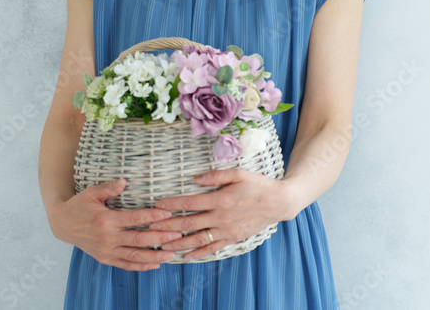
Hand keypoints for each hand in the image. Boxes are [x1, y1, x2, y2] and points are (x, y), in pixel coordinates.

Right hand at [49, 178, 184, 270]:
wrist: (63, 224)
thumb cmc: (79, 205)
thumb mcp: (91, 193)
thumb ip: (109, 188)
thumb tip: (124, 181)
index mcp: (105, 220)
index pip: (134, 219)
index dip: (152, 217)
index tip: (168, 214)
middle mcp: (107, 237)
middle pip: (139, 239)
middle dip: (160, 238)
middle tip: (177, 235)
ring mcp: (106, 250)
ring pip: (135, 255)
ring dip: (155, 256)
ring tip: (172, 253)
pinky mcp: (105, 259)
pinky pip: (126, 265)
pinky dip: (141, 266)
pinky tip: (155, 265)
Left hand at [148, 169, 298, 260]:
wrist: (279, 202)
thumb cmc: (257, 185)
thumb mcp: (238, 173)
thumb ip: (215, 175)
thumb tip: (195, 178)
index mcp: (220, 199)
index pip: (190, 202)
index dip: (172, 204)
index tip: (157, 205)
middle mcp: (221, 217)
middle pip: (189, 223)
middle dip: (168, 226)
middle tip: (151, 228)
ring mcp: (227, 230)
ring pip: (198, 238)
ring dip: (178, 242)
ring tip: (162, 245)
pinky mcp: (232, 238)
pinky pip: (212, 247)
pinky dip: (198, 253)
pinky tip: (186, 256)